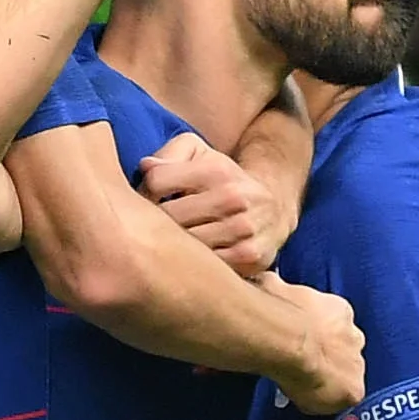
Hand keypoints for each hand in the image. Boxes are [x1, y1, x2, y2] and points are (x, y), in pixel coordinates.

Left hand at [136, 130, 284, 274]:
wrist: (274, 208)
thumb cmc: (224, 180)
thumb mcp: (201, 155)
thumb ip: (170, 154)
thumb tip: (145, 168)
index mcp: (216, 170)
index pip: (156, 182)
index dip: (144, 191)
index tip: (150, 198)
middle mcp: (232, 197)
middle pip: (167, 216)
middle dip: (154, 220)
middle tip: (155, 223)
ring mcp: (242, 229)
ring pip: (183, 244)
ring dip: (173, 244)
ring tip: (175, 239)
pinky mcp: (249, 257)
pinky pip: (204, 265)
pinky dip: (195, 263)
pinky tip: (196, 256)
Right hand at [265, 273, 365, 414]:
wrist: (290, 342)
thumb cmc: (278, 312)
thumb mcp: (273, 287)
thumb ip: (275, 286)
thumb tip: (265, 278)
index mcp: (340, 310)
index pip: (334, 323)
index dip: (318, 334)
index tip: (302, 341)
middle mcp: (354, 336)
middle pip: (345, 348)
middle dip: (329, 356)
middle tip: (304, 365)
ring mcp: (357, 363)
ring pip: (347, 372)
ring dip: (330, 378)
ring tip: (305, 384)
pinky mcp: (354, 389)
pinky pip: (344, 397)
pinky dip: (330, 400)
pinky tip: (311, 399)